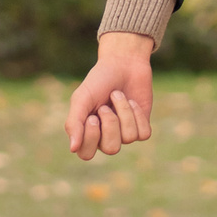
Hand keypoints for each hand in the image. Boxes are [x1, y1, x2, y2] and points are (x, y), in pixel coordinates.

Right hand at [63, 32, 154, 159]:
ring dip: (124, 112)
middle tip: (106, 106)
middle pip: (111, 149)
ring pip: (128, 138)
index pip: (86, 154)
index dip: (91, 136)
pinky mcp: (142, 127)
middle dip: (111, 123)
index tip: (92, 116)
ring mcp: (124, 134)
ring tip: (118, 96)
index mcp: (87, 133)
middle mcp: (105, 137)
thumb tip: (73, 148)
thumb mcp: (81, 98)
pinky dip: (137, 113)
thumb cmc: (99, 81)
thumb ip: (74, 123)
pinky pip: (143, 133)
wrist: (123, 63)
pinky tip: (132, 101)